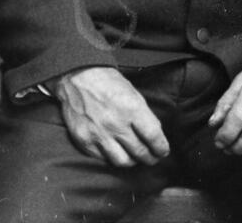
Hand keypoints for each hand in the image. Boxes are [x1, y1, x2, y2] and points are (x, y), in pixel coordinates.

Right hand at [51, 66, 169, 167]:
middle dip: (150, 158)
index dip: (161, 148)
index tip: (163, 151)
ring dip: (132, 162)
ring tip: (135, 159)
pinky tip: (117, 154)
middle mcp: (116, 124)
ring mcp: (99, 134)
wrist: (78, 78)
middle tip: (153, 159)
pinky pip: (103, 159)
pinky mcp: (84, 141)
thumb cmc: (108, 83)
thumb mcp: (132, 93)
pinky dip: (112, 159)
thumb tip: (154, 134)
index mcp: (132, 108)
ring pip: (122, 162)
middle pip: (139, 152)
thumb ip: (143, 114)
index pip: (153, 136)